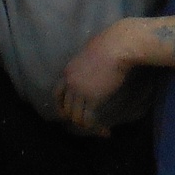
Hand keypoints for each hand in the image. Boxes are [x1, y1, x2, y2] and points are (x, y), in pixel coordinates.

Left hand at [55, 21, 136, 135]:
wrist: (117, 46)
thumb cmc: (109, 43)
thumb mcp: (89, 53)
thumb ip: (85, 64)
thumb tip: (92, 66)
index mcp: (68, 72)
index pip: (57, 94)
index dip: (61, 106)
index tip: (66, 113)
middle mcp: (70, 83)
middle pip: (66, 108)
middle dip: (75, 118)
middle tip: (86, 123)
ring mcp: (80, 92)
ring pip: (77, 116)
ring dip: (86, 125)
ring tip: (98, 129)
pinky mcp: (93, 98)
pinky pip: (89, 119)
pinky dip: (96, 127)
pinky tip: (104, 130)